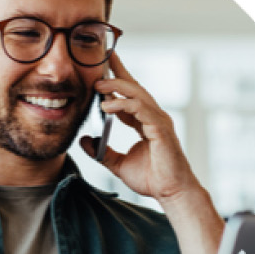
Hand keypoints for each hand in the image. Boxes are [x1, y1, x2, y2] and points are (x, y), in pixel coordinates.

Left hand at [79, 51, 224, 253]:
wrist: (171, 193)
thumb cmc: (152, 179)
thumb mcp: (117, 164)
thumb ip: (101, 152)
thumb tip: (84, 141)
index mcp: (145, 121)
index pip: (129, 94)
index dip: (116, 79)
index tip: (102, 65)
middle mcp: (153, 117)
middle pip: (135, 87)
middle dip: (118, 72)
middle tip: (100, 60)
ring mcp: (159, 121)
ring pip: (138, 94)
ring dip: (117, 86)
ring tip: (97, 84)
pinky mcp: (161, 129)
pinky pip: (141, 110)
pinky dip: (124, 104)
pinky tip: (107, 105)